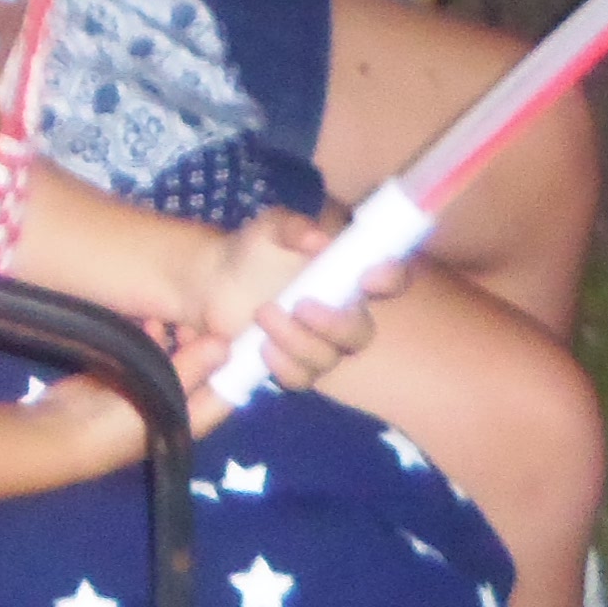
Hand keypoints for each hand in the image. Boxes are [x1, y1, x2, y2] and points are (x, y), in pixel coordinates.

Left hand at [164, 210, 387, 423]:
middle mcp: (344, 313)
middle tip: (301, 305)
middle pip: (361, 334)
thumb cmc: (257, 248)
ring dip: (296, 341)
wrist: (216, 280)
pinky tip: (262, 347)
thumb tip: (318, 239)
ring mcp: (320, 344)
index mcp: (349, 275)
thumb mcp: (271, 229)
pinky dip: (282, 365)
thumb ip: (294, 228)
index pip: (390, 280)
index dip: (391, 279)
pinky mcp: (294, 365)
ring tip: (264, 312)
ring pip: (327, 358)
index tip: (368, 276)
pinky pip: (300, 378)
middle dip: (335, 325)